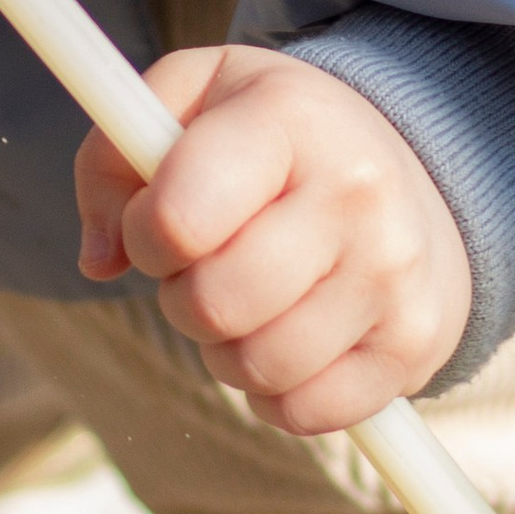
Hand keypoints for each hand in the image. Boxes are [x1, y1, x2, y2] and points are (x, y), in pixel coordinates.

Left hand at [76, 45, 472, 436]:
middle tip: (207, 269)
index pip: (177, 219)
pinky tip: (290, 342)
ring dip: (227, 350)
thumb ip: (113, 158)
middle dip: (183, 299)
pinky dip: (276, 394)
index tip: (162, 225)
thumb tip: (99, 260)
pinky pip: (305, 413)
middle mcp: (355, 190)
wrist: (414, 169)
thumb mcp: (190, 100)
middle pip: (213, 306)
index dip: (145, 236)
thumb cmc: (276, 139)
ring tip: (251, 303)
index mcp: (288, 118)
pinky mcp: (414, 342)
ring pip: (256, 367)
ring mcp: (393, 271)